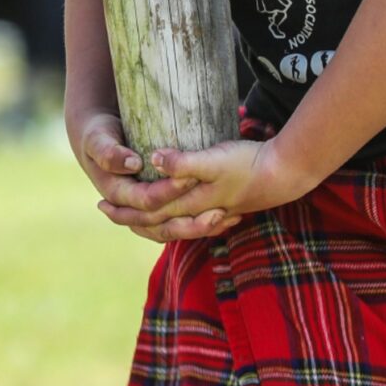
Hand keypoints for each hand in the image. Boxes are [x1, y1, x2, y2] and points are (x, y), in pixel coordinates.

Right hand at [68, 111, 231, 241]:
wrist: (96, 138)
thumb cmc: (98, 134)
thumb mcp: (98, 139)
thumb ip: (110, 152)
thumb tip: (134, 164)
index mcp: (117, 193)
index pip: (146, 200)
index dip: (169, 191)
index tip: (192, 177)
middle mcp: (130, 208)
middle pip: (162, 224)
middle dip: (191, 220)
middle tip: (220, 210)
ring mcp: (142, 210)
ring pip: (171, 230)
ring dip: (198, 228)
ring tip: (225, 219)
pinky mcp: (155, 206)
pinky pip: (176, 223)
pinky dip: (197, 224)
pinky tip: (222, 218)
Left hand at [94, 138, 309, 241]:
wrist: (285, 176)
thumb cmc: (248, 165)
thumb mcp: (214, 160)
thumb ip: (183, 163)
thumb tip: (152, 160)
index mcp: (189, 204)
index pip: (147, 214)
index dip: (123, 211)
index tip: (100, 202)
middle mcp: (197, 213)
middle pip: (156, 224)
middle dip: (130, 218)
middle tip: (105, 210)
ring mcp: (211, 212)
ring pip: (173, 224)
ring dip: (150, 221)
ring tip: (135, 214)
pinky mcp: (223, 206)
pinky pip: (190, 220)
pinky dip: (175, 220)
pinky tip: (174, 214)